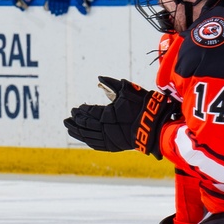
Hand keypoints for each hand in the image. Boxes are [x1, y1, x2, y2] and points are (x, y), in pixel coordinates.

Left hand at [44, 0, 72, 16]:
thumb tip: (46, 1)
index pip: (51, 4)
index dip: (51, 8)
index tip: (51, 12)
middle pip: (56, 6)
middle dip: (55, 11)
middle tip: (55, 14)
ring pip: (60, 6)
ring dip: (60, 11)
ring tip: (59, 14)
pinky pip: (66, 4)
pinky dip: (65, 8)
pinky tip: (64, 11)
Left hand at [63, 76, 179, 157]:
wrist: (156, 126)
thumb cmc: (143, 106)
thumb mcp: (128, 91)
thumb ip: (112, 84)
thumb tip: (99, 77)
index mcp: (106, 115)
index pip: (89, 113)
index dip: (82, 111)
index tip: (76, 109)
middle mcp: (104, 128)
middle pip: (84, 126)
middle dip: (75, 121)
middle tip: (67, 119)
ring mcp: (108, 139)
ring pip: (87, 136)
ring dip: (77, 132)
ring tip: (69, 128)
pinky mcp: (113, 146)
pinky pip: (95, 144)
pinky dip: (87, 140)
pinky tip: (82, 137)